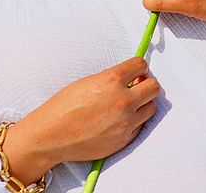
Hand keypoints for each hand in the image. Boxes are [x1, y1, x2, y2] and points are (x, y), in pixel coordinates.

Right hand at [3, 57, 161, 175]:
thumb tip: (131, 78)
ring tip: (129, 104)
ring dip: (143, 103)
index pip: (141, 65)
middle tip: (137, 86)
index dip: (139, 67)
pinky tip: (119, 120)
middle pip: (153, 87)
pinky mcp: (124, 140)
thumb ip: (113, 78)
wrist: (51, 135)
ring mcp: (125, 122)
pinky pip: (139, 126)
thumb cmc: (64, 106)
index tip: (136, 70)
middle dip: (146, 84)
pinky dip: (133, 121)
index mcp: (112, 80)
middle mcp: (123, 100)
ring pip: (151, 107)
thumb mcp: (89, 81)